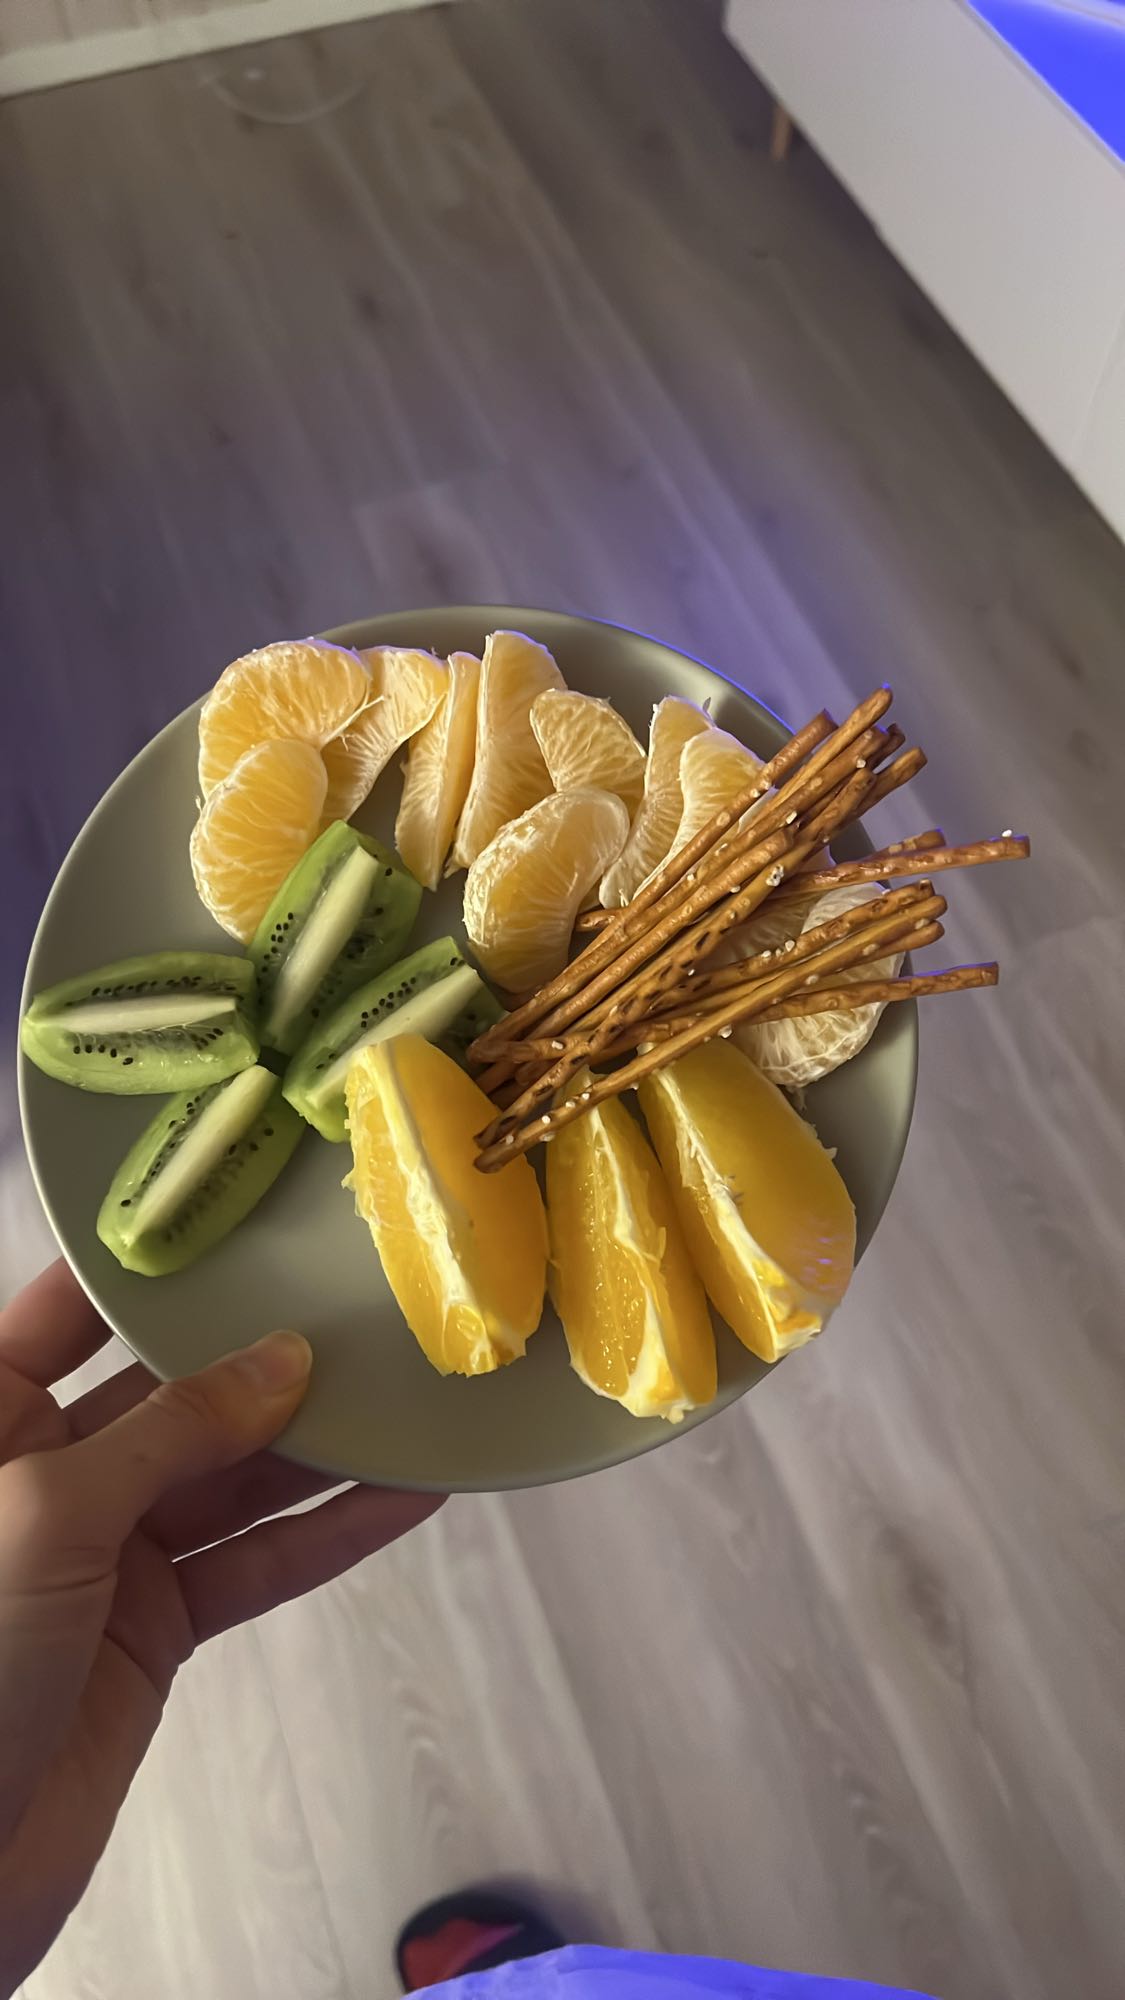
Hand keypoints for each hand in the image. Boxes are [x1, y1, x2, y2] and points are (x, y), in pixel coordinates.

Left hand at [0, 1261, 442, 1995]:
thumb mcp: (48, 1514)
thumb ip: (170, 1433)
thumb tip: (280, 1364)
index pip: (74, 1310)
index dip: (158, 1267)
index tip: (248, 1222)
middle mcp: (47, 1468)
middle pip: (173, 1390)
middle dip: (264, 1358)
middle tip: (361, 1313)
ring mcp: (106, 1549)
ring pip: (231, 1475)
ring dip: (319, 1447)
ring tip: (409, 1398)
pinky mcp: (154, 1626)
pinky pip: (254, 1561)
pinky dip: (328, 1533)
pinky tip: (401, 1499)